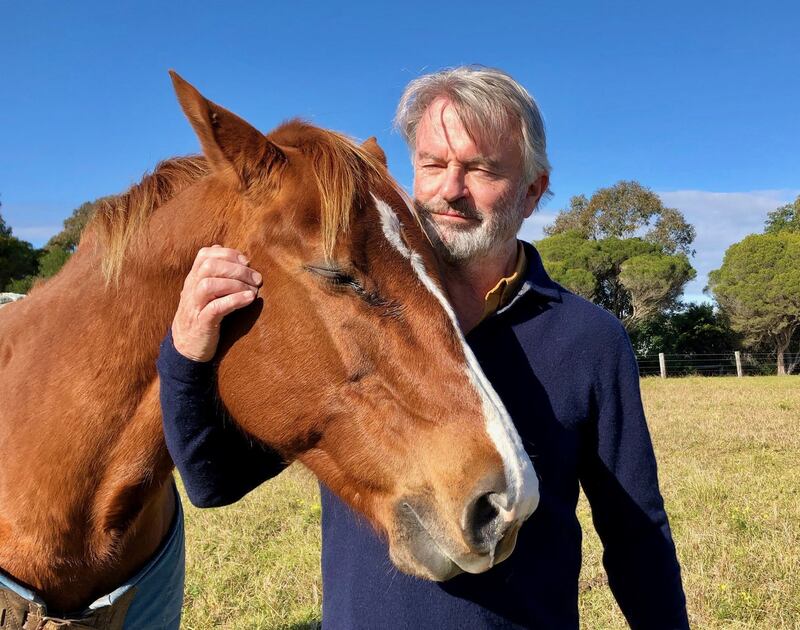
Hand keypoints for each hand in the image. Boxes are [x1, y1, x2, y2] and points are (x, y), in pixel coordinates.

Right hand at [171, 245, 262, 361]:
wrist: (185, 348)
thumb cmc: (202, 316)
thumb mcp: (204, 292)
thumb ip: (212, 272)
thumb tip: (220, 248)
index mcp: (193, 279)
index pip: (205, 255)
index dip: (228, 254)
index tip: (246, 262)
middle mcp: (191, 289)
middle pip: (209, 266)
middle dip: (237, 269)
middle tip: (256, 278)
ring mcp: (195, 306)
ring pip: (208, 285)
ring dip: (235, 284)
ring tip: (254, 290)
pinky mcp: (202, 324)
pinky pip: (215, 308)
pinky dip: (234, 300)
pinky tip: (249, 299)